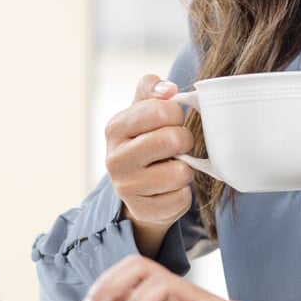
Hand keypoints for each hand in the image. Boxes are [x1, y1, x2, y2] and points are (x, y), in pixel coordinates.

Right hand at [105, 75, 194, 248]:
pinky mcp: (143, 211)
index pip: (161, 110)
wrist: (135, 186)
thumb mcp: (142, 110)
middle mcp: (115, 159)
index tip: (173, 121)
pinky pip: (181, 199)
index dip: (176, 114)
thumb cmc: (144, 140)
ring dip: (185, 168)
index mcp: (115, 128)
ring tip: (173, 166)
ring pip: (180, 172)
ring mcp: (127, 188)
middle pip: (173, 139)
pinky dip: (182, 193)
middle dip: (184, 140)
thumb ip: (151, 90)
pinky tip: (170, 188)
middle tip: (178, 145)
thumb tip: (168, 89)